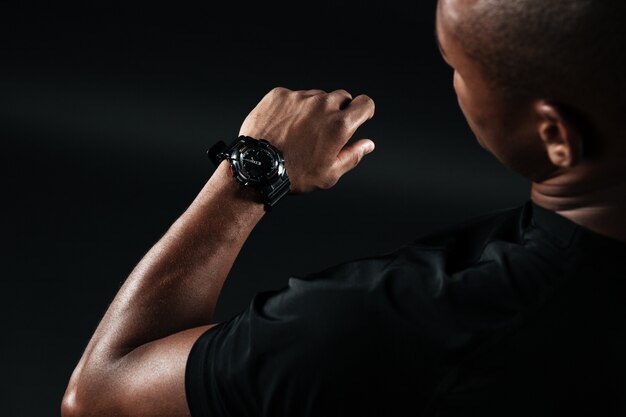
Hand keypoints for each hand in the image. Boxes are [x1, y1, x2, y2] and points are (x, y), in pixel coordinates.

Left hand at [239, 87, 375, 192]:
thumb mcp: (329, 174)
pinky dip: (293, 108)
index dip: (364, 110)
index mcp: (339, 125)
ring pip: (316, 96)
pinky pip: (294, 96)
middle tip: (324, 130)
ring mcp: (300, 98)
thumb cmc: (294, 175)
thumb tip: (367, 144)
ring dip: (315, 109)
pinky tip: (284, 126)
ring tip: (300, 132)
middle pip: (341, 97)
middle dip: (339, 110)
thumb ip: (353, 156)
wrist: (257, 168)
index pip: (365, 103)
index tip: (358, 117)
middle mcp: (322, 105)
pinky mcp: (280, 95)